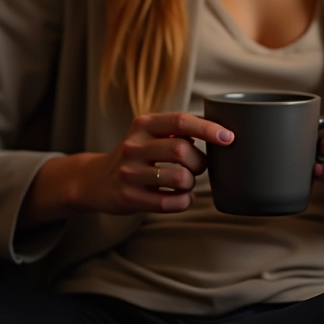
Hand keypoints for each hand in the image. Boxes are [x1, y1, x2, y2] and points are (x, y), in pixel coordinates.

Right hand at [21, 113, 232, 225]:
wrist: (95, 181)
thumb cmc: (136, 156)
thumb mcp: (149, 134)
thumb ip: (177, 131)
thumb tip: (220, 132)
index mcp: (143, 124)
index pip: (180, 121)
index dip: (208, 129)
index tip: (229, 137)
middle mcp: (134, 146)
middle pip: (182, 151)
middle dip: (200, 162)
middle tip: (198, 167)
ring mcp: (129, 173)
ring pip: (179, 178)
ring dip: (191, 183)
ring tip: (186, 183)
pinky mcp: (128, 197)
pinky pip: (170, 203)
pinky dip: (183, 201)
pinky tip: (180, 197)